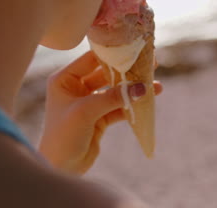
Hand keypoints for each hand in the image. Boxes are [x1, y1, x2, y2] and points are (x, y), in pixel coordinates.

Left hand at [40, 51, 161, 173]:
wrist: (60, 168)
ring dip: (133, 89)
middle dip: (127, 71)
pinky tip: (147, 102)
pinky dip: (131, 106)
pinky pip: (118, 107)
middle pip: (106, 74)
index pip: (91, 60)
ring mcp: (88, 102)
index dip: (112, 54)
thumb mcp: (86, 112)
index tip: (134, 49)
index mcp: (65, 80)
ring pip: (115, 91)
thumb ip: (113, 98)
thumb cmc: (63, 136)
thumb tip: (141, 87)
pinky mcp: (98, 117)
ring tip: (155, 85)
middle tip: (150, 64)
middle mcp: (76, 88)